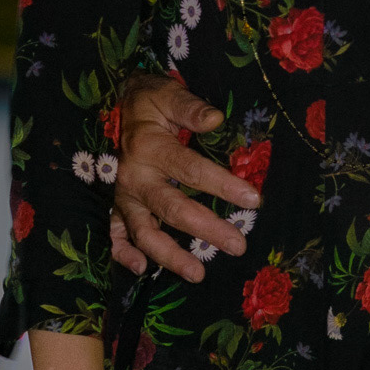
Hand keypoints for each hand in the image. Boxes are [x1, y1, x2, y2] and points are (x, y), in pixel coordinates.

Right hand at [112, 74, 259, 283]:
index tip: (252, 199)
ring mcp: (125, 196)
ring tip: (198, 274)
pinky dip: (124, 254)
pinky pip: (116, 235)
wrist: (120, 105)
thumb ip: (190, 107)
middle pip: (172, 209)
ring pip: (145, 232)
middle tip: (237, 245)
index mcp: (150, 148)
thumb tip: (216, 119)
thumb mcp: (168, 95)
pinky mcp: (118, 206)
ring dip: (169, 256)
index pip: (191, 170)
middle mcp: (135, 177)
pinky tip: (141, 269)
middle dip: (206, 229)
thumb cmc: (151, 102)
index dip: (223, 185)